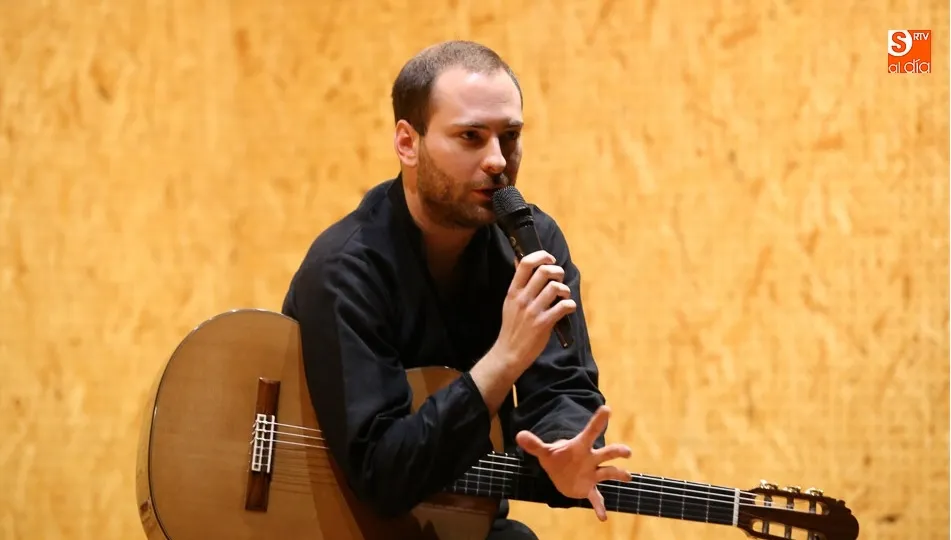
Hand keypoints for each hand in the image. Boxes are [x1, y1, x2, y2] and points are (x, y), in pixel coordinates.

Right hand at [494, 250, 575, 371]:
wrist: (509, 352)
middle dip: (558, 272)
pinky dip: (570, 305)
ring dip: (565, 289)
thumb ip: (518, 283)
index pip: (526, 263)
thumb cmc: (512, 326)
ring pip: (555, 287)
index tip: (550, 260)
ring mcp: (533, 311)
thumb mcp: (510, 302)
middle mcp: (522, 298)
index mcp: (513, 291)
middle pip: (544, 272)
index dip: (542, 256)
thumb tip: (520, 260)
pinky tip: (568, 308)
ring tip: (563, 295)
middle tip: (559, 279)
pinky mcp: (544, 323)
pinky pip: (563, 306)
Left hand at [515, 406, 631, 521]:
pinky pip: (596, 498)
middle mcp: (591, 459)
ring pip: (609, 472)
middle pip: (606, 453)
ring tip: (627, 476)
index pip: (590, 432)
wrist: (562, 473)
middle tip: (627, 451)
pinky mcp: (589, 488)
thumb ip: (534, 444)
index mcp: (580, 447)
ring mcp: (592, 474)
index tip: (607, 409)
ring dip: (618, 474)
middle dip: (617, 451)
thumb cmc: (557, 458)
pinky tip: (602, 517)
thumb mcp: (545, 452)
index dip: (598, 421)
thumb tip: (519, 435)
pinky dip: (599, 507)